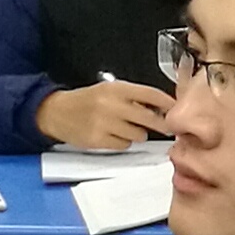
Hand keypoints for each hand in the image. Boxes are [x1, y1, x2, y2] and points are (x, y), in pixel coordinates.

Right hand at [38, 80, 177, 150]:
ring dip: (138, 133)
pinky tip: (113, 135)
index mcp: (116, 89)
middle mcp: (112, 105)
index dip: (168, 104)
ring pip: (139, 134)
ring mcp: (105, 124)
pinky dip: (123, 142)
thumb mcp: (109, 90)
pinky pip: (124, 145)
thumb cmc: (87, 100)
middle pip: (150, 118)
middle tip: (167, 127)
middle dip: (161, 124)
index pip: (151, 95)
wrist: (56, 112)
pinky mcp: (98, 140)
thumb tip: (163, 107)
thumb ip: (134, 97)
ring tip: (126, 127)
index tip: (178, 110)